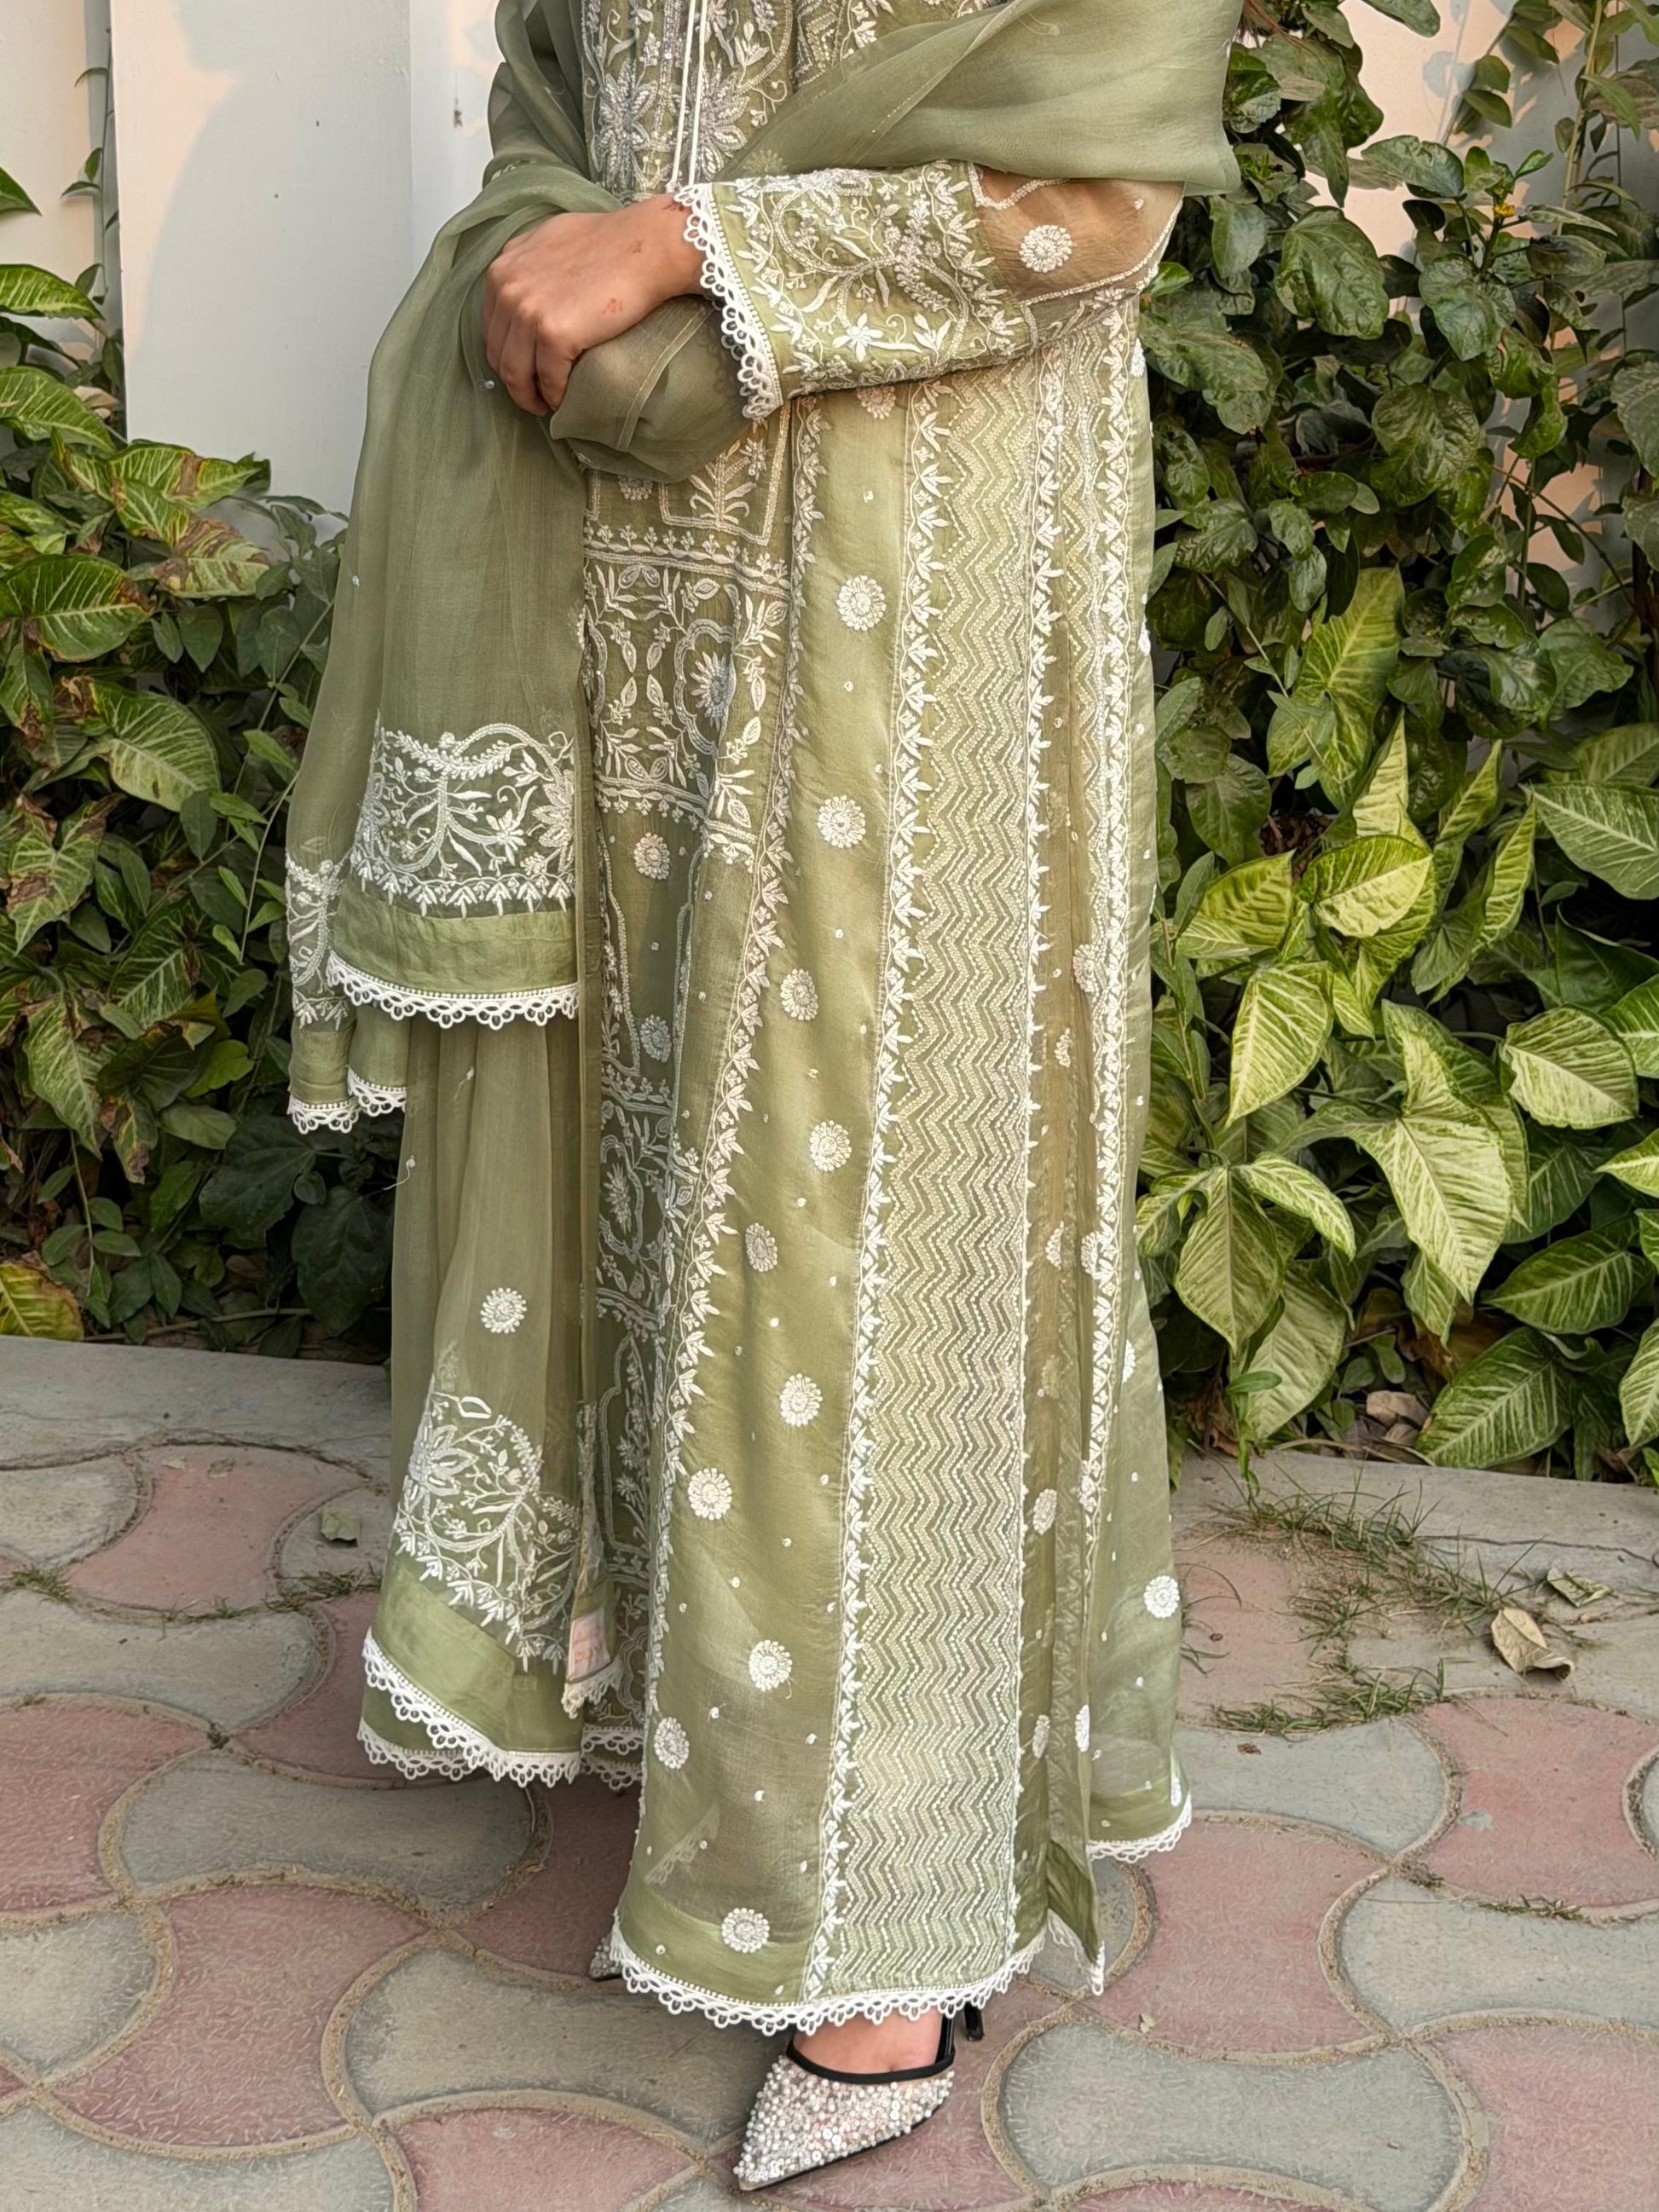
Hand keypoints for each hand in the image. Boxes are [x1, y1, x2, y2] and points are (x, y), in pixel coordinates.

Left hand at [482, 195, 704, 415]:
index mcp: (503, 269)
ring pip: (515, 373)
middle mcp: (507, 288)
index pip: (490, 327)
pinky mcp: (553, 333)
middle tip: (532, 396)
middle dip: (513, 380)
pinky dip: (555, 395)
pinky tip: (563, 399)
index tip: (521, 368)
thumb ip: (528, 267)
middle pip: (498, 353)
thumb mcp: (550, 242)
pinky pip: (548, 379)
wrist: (643, 247)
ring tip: (544, 404)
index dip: (504, 354)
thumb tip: (525, 292)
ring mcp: (528, 311)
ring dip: (529, 396)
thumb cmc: (609, 243)